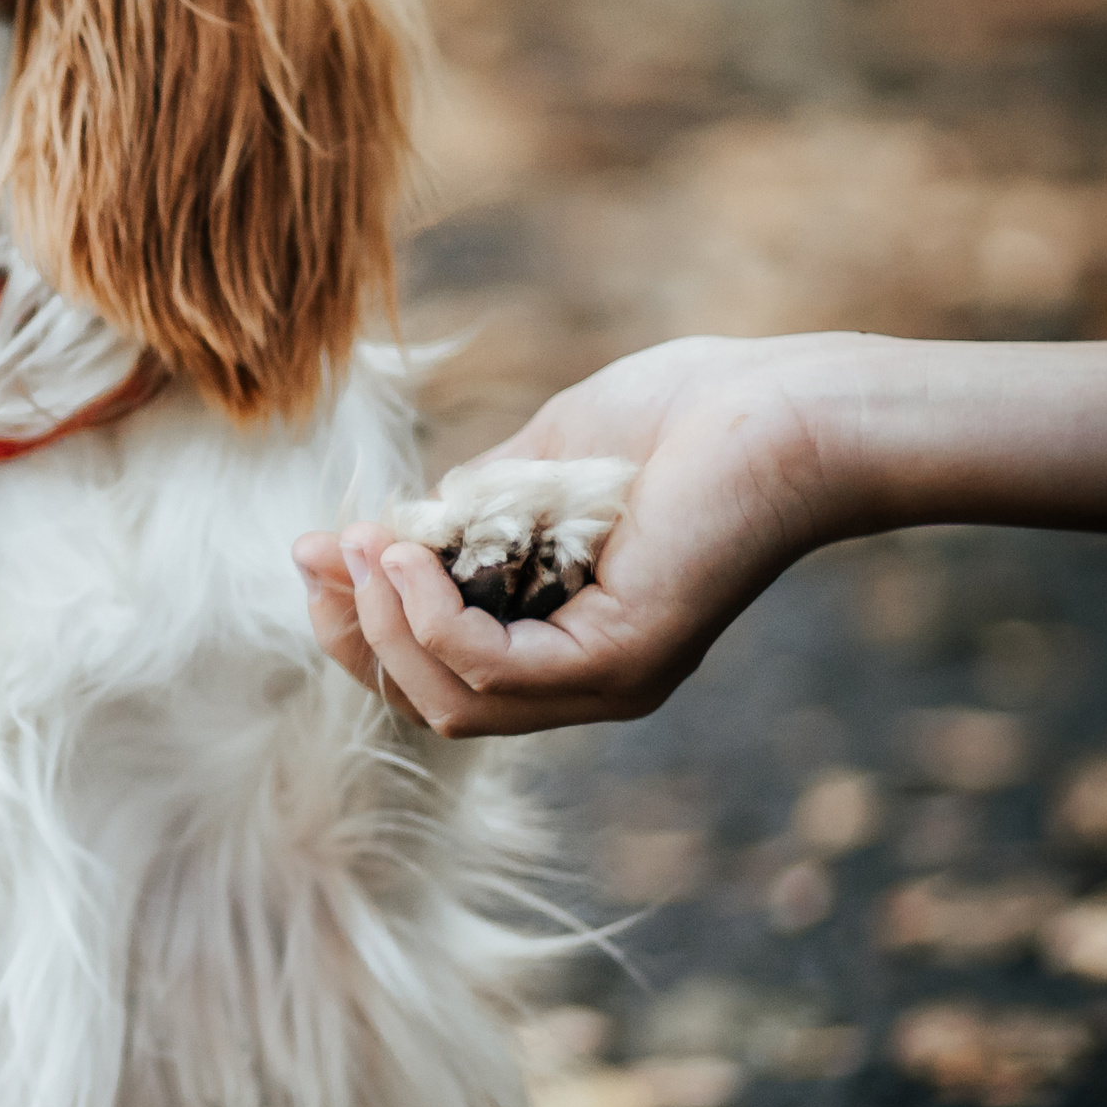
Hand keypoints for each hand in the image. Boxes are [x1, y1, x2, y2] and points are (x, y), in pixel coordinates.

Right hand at [294, 335, 854, 735]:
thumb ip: (472, 507)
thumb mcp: (544, 461)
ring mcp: (610, 679)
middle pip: (431, 701)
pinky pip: (493, 667)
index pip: (441, 671)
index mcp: (574, 639)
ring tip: (353, 547)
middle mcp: (592, 680)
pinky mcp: (625, 657)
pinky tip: (398, 552)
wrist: (792, 404)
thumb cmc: (688, 416)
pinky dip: (429, 617)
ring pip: (451, 699)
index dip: (362, 622)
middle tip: (313, 557)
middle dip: (353, 633)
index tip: (313, 551)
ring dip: (381, 625)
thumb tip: (385, 528)